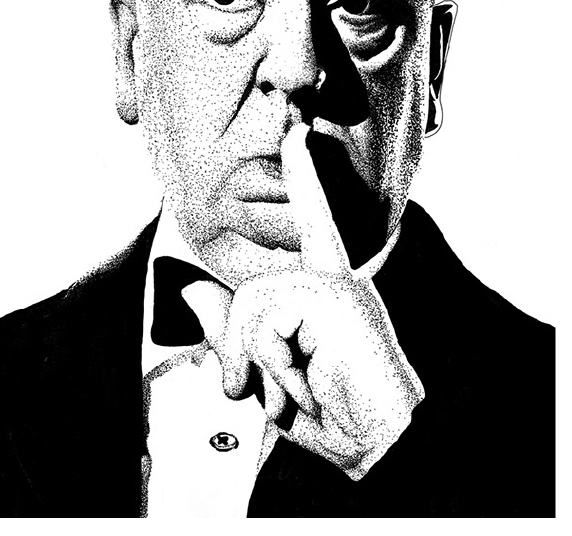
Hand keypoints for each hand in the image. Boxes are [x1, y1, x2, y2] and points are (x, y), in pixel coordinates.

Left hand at [183, 124, 423, 479]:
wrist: (385, 445)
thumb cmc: (334, 410)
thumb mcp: (269, 372)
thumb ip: (231, 330)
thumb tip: (192, 288)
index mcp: (327, 288)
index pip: (311, 222)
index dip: (304, 175)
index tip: (298, 131)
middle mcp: (334, 277)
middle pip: (249, 291)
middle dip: (243, 351)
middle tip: (279, 389)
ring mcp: (335, 285)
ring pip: (253, 306)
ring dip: (265, 365)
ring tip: (302, 386)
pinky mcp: (333, 296)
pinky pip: (269, 322)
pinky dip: (277, 365)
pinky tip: (311, 380)